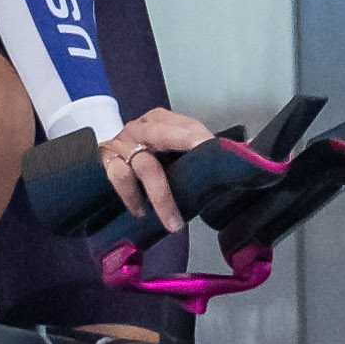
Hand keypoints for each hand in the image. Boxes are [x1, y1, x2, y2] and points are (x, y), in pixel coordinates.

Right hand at [96, 106, 215, 232]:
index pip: (186, 126)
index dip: (199, 138)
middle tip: (200, 183)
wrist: (108, 158)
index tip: (215, 151)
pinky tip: (140, 211)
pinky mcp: (107, 162)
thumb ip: (198, 155)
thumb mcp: (172, 151)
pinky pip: (119, 177)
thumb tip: (237, 161)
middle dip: (185, 157)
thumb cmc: (147, 156)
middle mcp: (140, 128)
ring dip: (160, 196)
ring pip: (143, 165)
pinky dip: (131, 196)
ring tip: (173, 222)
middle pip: (162, 138)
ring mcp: (121, 144)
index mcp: (161, 121)